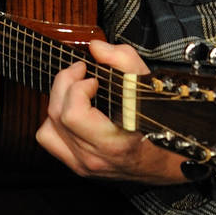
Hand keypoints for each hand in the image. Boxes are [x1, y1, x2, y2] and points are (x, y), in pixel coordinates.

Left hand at [35, 39, 187, 183]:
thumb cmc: (161, 124)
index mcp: (113, 143)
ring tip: (74, 92)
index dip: (76, 87)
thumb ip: (122, 60)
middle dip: (64, 84)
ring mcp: (84, 165)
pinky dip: (54, 122)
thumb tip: (95, 48)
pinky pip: (50, 140)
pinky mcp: (78, 167)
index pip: (72, 114)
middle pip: (57, 115)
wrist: (168, 160)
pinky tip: (71, 110)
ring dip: (57, 103)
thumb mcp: (148, 85)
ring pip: (47, 129)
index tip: (92, 77)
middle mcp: (94, 158)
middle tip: (80, 72)